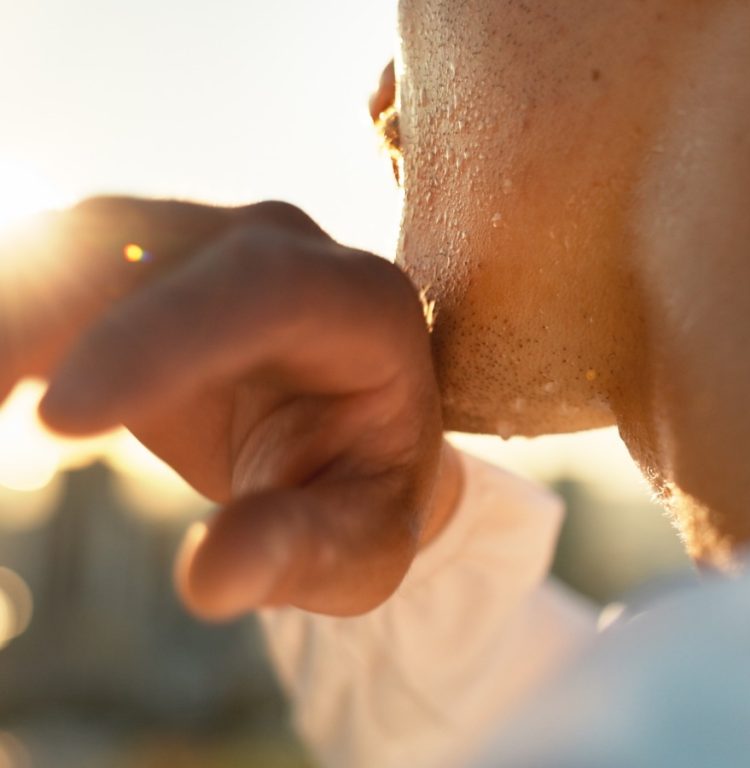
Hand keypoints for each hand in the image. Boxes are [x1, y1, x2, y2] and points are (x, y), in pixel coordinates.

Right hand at [0, 197, 460, 619]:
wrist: (347, 434)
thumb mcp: (362, 543)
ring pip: (72, 243)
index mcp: (361, 305)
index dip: (159, 342)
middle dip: (30, 325)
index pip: (262, 290)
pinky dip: (5, 323)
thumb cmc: (361, 491)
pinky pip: (47, 266)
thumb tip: (211, 581)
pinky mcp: (142, 256)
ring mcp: (204, 239)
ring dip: (4, 322)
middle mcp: (280, 244)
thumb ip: (304, 553)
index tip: (58, 423)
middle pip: (136, 247)